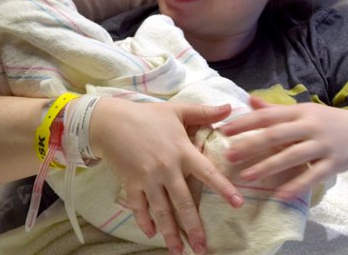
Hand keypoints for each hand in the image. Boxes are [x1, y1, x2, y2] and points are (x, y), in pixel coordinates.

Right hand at [91, 98, 243, 254]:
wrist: (110, 121)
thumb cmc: (146, 115)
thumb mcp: (177, 110)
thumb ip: (204, 112)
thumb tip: (229, 107)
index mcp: (182, 151)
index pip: (207, 173)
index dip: (224, 188)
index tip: (237, 204)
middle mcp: (167, 169)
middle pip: (183, 203)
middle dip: (194, 227)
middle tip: (203, 248)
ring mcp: (148, 178)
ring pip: (161, 211)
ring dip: (170, 233)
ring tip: (178, 251)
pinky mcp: (131, 183)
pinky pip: (139, 207)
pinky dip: (145, 222)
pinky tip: (152, 234)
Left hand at [220, 96, 347, 199]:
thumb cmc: (328, 121)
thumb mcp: (304, 110)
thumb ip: (276, 108)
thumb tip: (250, 99)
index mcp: (300, 112)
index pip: (268, 116)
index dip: (245, 123)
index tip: (224, 130)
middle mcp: (310, 126)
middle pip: (276, 135)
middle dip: (251, 145)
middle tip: (229, 155)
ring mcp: (323, 145)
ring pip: (291, 157)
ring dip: (267, 167)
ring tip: (246, 176)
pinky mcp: (333, 164)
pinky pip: (312, 176)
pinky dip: (296, 186)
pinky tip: (279, 195)